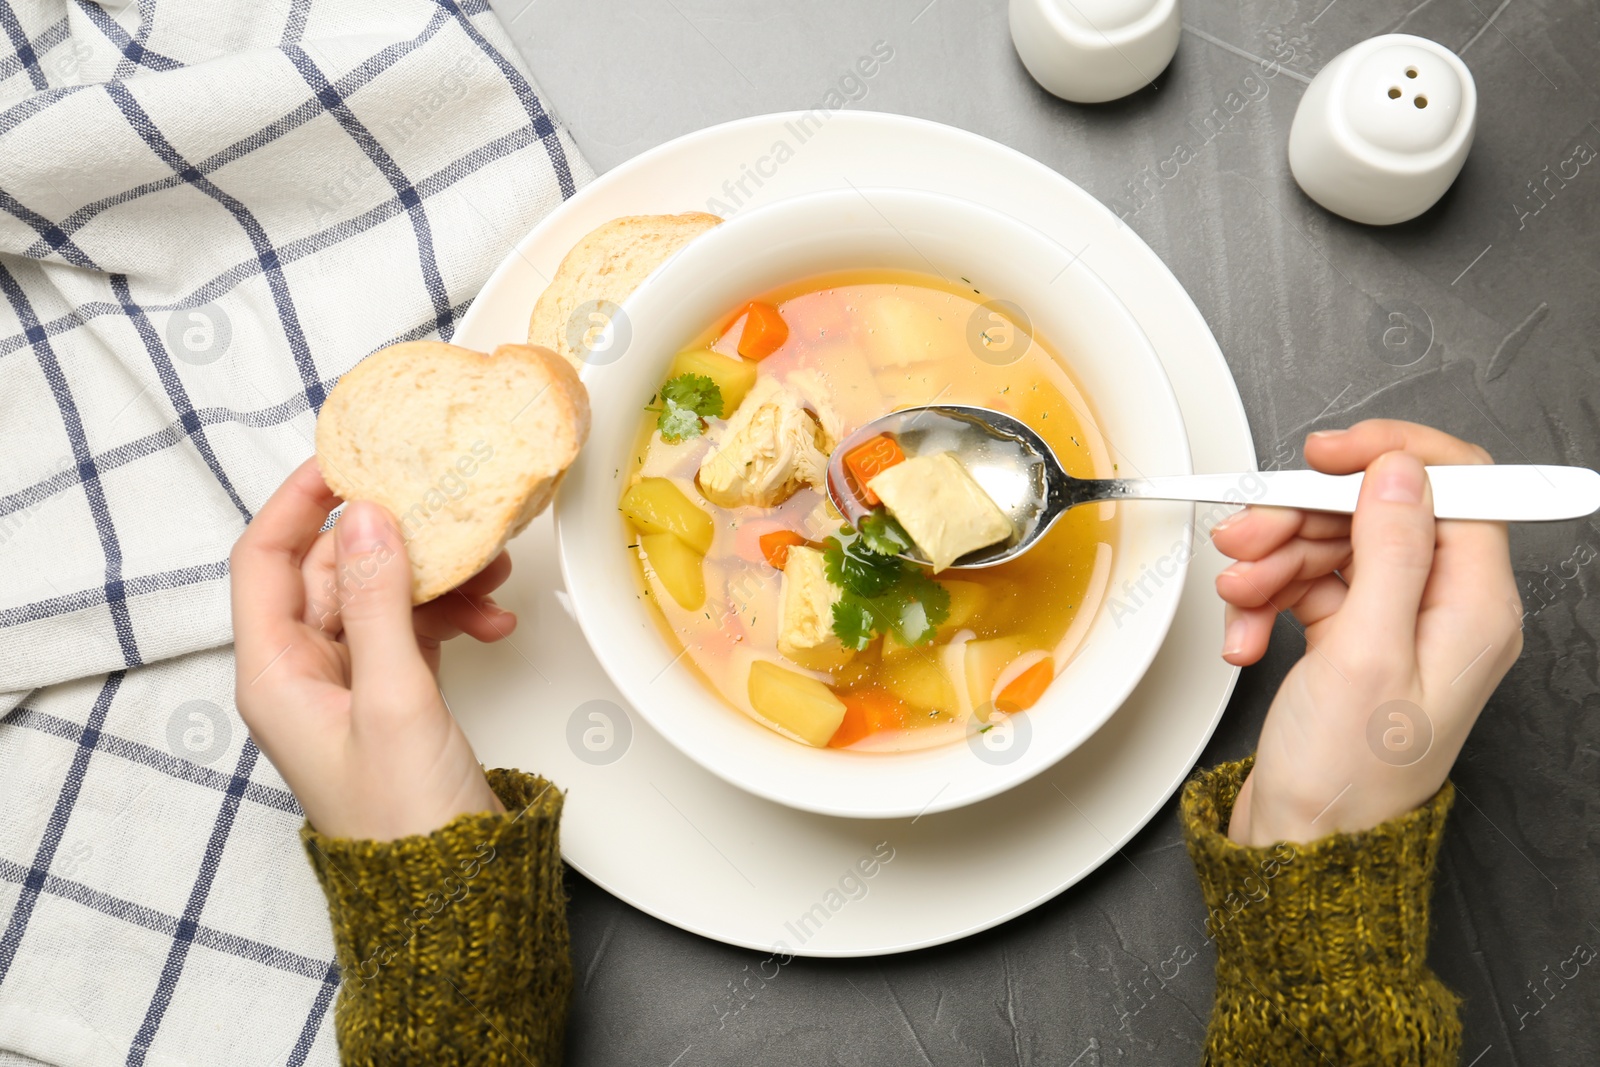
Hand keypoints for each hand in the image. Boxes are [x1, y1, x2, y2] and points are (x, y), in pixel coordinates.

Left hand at [230, 459, 517, 839]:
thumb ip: (377, 601)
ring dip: (435, 576)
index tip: (346, 458)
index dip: (297, 502)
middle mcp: (303, 673)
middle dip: (393, 539)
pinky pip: (414, 626)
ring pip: (382, 595)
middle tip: (443, 507)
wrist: (451, 890)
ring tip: (489, 570)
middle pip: (330, 569)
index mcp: (275, 674)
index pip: (263, 558)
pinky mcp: (392, 695)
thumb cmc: (406, 818)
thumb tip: (364, 516)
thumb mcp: (394, 697)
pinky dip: (452, 612)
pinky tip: (491, 615)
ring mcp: (350, 683)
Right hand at [1212, 420, 1523, 845]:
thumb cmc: (1346, 776)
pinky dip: (1266, 602)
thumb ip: (1388, 549)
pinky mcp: (1352, 642)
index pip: (1456, 487)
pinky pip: (1307, 588)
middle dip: (1301, 519)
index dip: (1387, 457)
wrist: (1304, 845)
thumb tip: (1399, 471)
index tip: (1324, 454)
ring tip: (1237, 597)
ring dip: (1272, 562)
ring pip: (1331, 547)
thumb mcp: (1365, 651)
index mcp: (1474, 608)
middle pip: (1375, 514)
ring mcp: (1395, 626)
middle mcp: (1442, 611)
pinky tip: (1244, 635)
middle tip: (1247, 537)